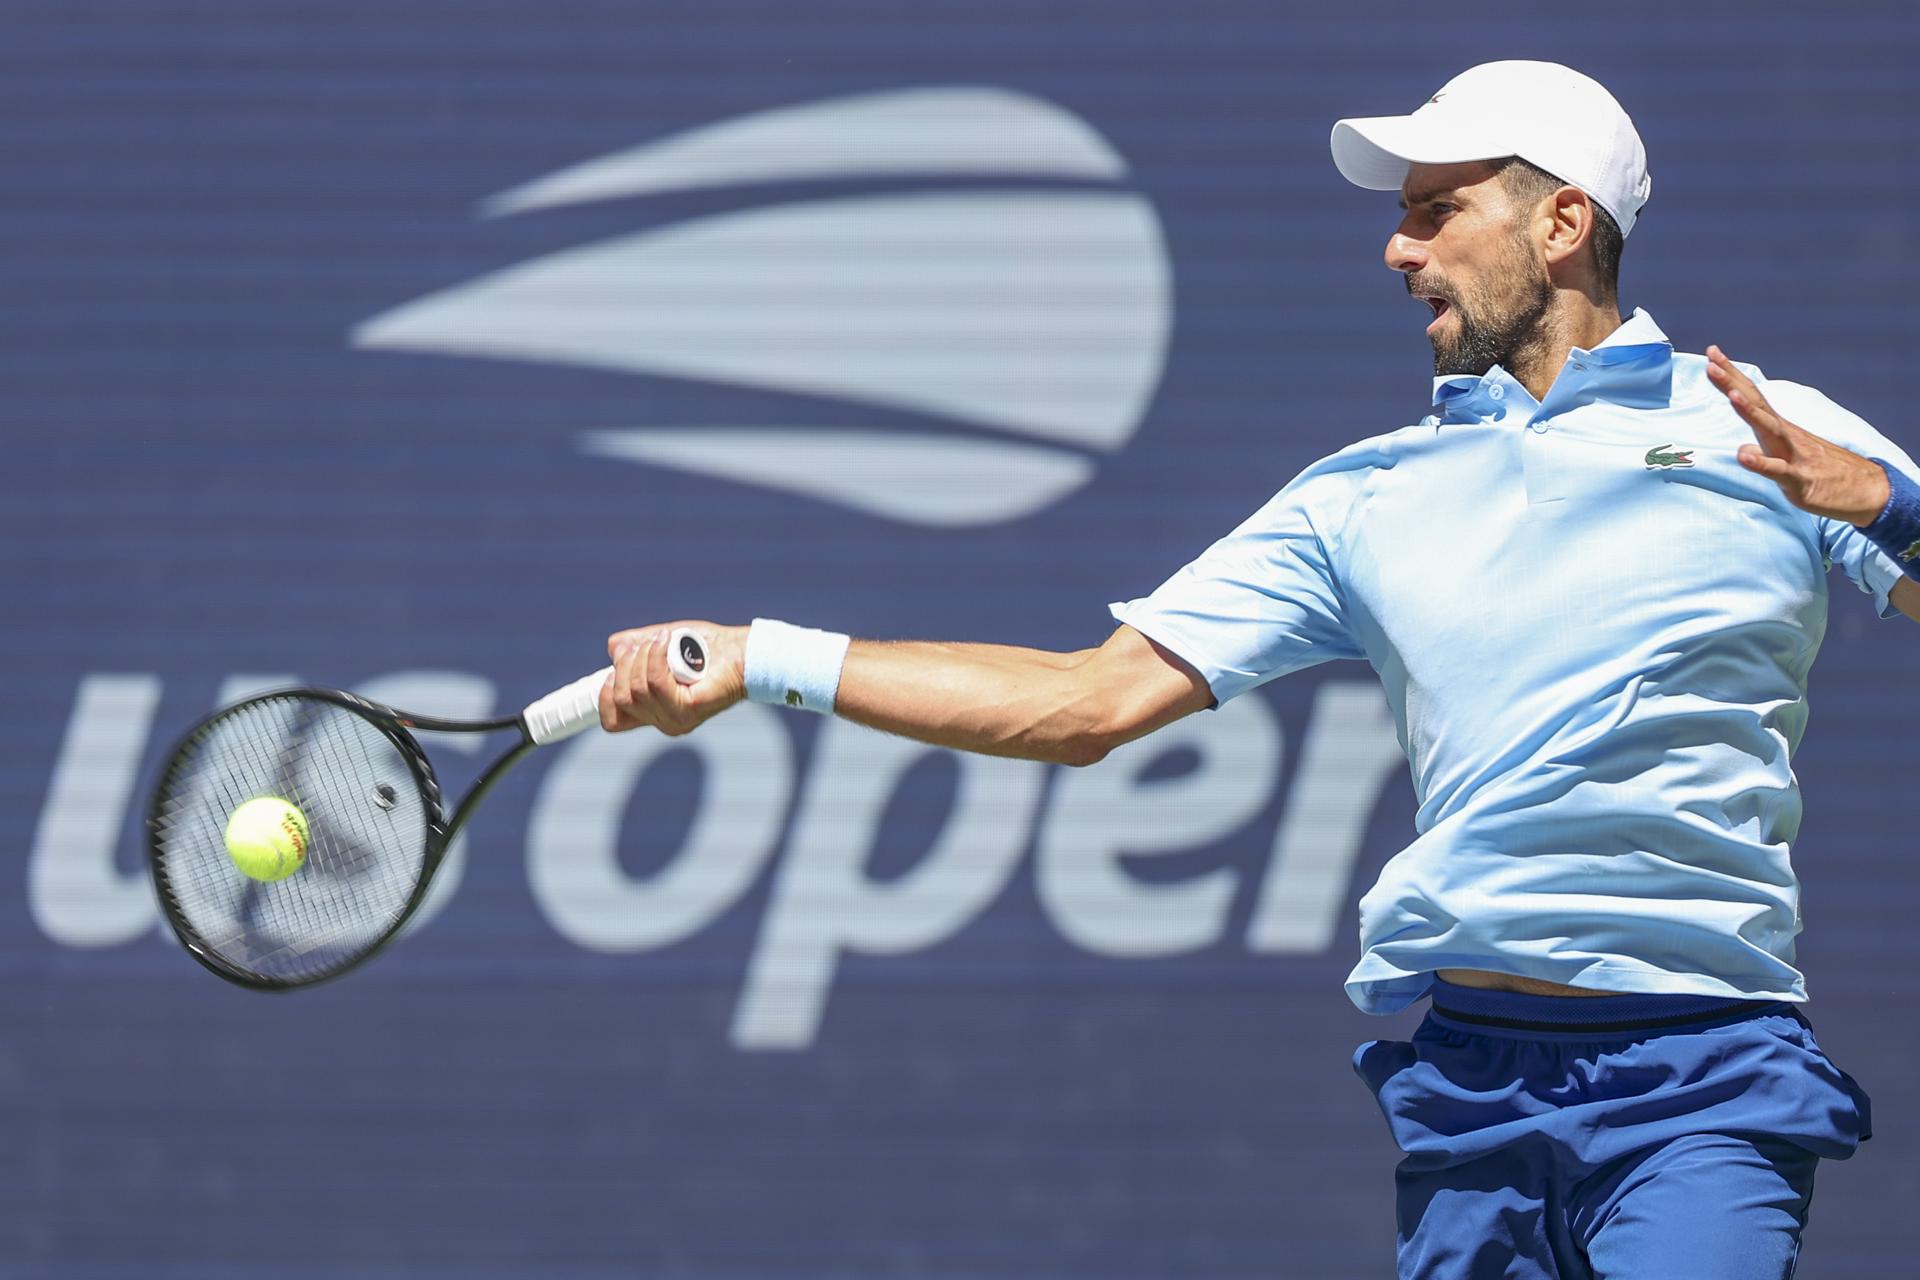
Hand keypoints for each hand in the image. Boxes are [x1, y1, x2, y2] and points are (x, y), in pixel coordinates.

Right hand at [599, 621, 747, 734]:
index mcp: (653, 711)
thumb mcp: (661, 643)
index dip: (603, 695)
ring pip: (636, 690)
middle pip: (619, 698)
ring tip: (661, 639)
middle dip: (625, 664)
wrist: (743, 651)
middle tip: (646, 643)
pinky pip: (655, 683)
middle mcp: (663, 721)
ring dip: (642, 656)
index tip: (614, 669)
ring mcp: (676, 718)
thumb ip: (635, 646)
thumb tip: (613, 648)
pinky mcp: (689, 709)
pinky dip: (655, 657)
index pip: (612, 721)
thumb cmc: (708, 648)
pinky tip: (666, 642)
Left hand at [1706, 345, 1888, 525]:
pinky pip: (1777, 470)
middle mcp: (1784, 435)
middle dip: (1732, 383)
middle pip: (1756, 404)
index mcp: (1777, 428)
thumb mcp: (1785, 461)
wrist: (1864, 489)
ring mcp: (1793, 455)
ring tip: (1732, 393)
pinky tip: (1742, 455)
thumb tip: (1744, 449)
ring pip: (1769, 429)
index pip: (1751, 395)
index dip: (1731, 376)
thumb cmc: (1819, 471)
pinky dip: (1760, 463)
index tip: (1712, 352)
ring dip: (1750, 411)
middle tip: (1711, 362)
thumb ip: (1762, 452)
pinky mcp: (1799, 479)